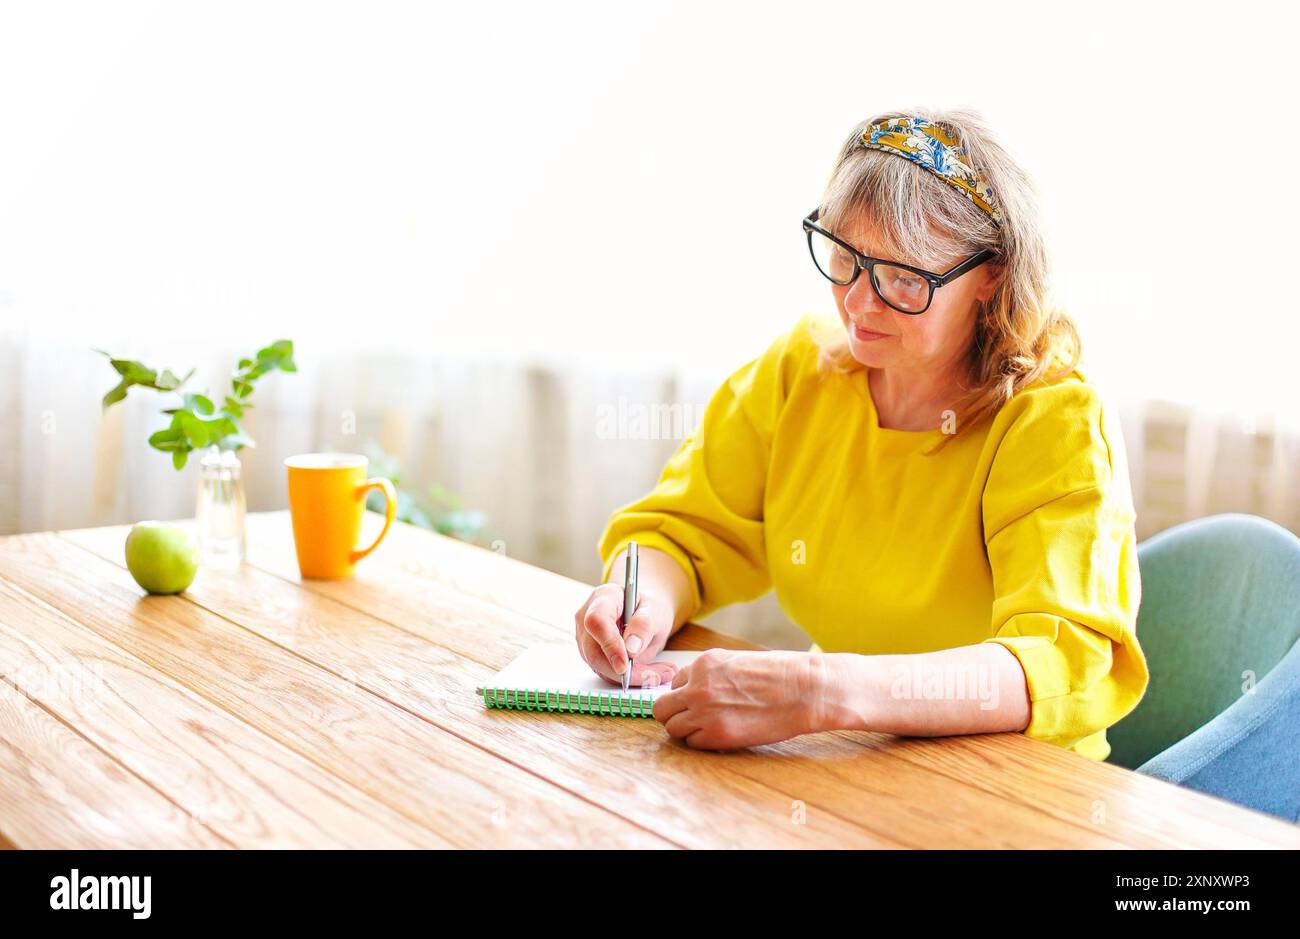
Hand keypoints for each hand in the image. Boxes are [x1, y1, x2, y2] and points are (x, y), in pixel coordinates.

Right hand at [574, 583, 678, 687]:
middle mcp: (586, 618)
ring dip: (630, 677)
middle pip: (594, 651)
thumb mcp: (655, 610)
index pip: (597, 621)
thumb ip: (644, 625)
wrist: (645, 614)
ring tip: (660, 674)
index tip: (626, 664)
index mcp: (603, 598)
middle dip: (623, 671)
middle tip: (654, 676)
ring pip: (600, 667)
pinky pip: (606, 673)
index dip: (610, 645)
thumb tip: (631, 649)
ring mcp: (586, 639)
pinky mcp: (592, 655)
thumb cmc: (648, 608)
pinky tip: (650, 674)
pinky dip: (629, 678)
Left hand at [652, 649, 823, 749]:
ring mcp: (704, 712)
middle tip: (692, 720)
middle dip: (674, 714)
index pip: (674, 684)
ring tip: (709, 729)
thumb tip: (692, 689)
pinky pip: (693, 744)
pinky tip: (722, 735)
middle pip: (662, 708)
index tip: (697, 702)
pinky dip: (703, 743)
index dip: (684, 695)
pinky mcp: (717, 735)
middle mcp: (697, 686)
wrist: (803, 690)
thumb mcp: (736, 662)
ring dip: (687, 730)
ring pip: (673, 729)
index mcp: (703, 664)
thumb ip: (710, 674)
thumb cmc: (777, 675)